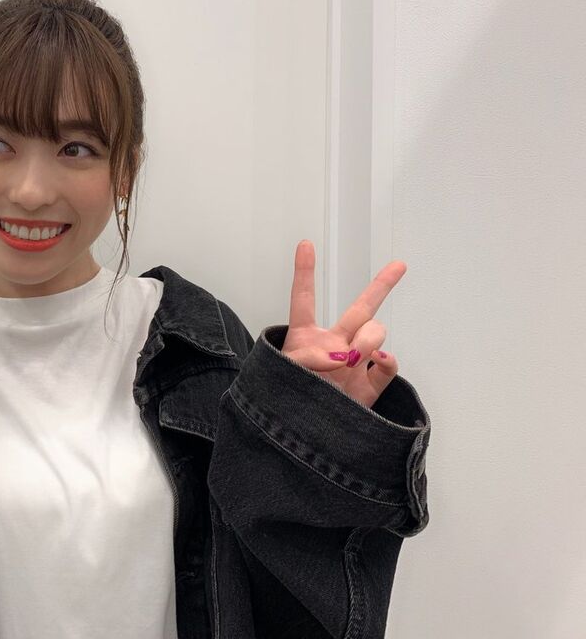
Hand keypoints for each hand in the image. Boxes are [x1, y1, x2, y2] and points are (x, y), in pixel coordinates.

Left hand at [281, 240, 404, 408]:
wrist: (303, 438)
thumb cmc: (285, 400)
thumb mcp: (282, 374)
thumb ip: (308, 359)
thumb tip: (342, 357)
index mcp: (304, 337)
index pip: (303, 299)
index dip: (304, 271)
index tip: (305, 243)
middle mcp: (333, 344)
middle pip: (360, 308)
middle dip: (382, 285)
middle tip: (400, 265)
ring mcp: (355, 362)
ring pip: (375, 331)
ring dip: (368, 337)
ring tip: (352, 357)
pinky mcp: (371, 383)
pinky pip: (388, 362)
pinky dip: (386, 359)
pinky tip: (375, 362)